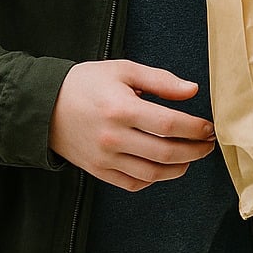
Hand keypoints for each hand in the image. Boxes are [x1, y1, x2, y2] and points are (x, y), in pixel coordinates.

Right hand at [48, 60, 215, 190]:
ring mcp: (105, 158)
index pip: (168, 124)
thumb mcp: (123, 70)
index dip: (194, 128)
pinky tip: (164, 167)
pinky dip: (154, 178)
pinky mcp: (98, 171)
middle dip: (194, 150)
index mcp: (121, 108)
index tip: (208, 128)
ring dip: (179, 168)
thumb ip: (160, 80)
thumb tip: (191, 90)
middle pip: (165, 152)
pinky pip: (133, 183)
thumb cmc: (86, 83)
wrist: (44, 106)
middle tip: (208, 144)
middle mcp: (113, 137)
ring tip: (191, 156)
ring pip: (152, 173)